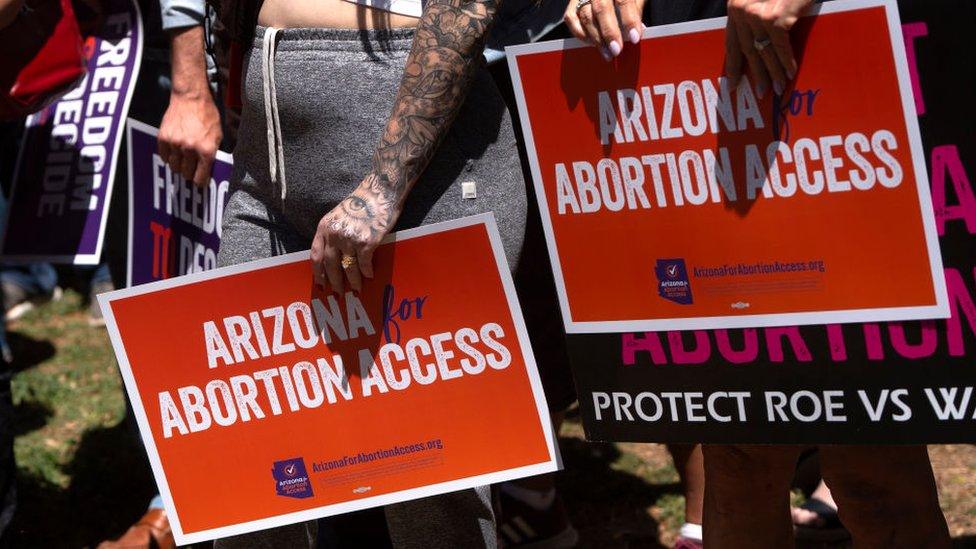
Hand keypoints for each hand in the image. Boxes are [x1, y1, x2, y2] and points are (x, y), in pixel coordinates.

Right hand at [158, 90, 221, 186]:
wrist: (191, 98)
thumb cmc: (207, 116)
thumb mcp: (218, 136)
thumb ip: (214, 154)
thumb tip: (211, 171)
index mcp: (206, 150)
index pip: (200, 178)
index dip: (200, 181)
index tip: (200, 181)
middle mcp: (189, 149)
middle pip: (185, 174)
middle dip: (190, 173)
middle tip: (192, 168)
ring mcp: (175, 144)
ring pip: (174, 167)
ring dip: (179, 165)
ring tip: (184, 158)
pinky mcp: (163, 138)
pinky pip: (164, 157)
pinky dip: (169, 156)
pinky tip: (175, 151)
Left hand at [310, 175, 400, 292]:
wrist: (378, 192)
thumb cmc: (361, 204)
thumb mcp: (338, 216)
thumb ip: (333, 234)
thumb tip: (334, 257)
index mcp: (324, 227)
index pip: (315, 255)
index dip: (317, 272)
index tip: (320, 284)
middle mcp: (334, 234)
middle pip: (330, 265)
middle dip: (334, 281)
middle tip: (338, 293)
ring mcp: (350, 238)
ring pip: (348, 267)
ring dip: (353, 281)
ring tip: (356, 290)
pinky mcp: (366, 242)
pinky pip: (364, 263)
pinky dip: (367, 272)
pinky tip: (370, 276)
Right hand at [564, 0, 645, 60]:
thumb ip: (635, 10)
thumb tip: (634, 31)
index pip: (624, 1)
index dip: (629, 20)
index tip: (634, 38)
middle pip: (601, 9)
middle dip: (609, 32)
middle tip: (616, 50)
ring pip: (586, 16)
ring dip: (596, 38)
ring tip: (607, 53)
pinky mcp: (572, 3)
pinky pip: (572, 19)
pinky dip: (582, 34)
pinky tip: (593, 43)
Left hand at [725, 0, 811, 97]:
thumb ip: (754, 16)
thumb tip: (759, 42)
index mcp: (735, 7)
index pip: (731, 42)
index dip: (733, 65)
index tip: (734, 84)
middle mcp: (742, 11)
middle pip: (748, 51)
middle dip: (756, 74)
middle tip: (761, 93)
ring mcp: (757, 15)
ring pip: (764, 51)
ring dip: (773, 73)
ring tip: (778, 88)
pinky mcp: (776, 18)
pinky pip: (781, 46)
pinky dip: (787, 62)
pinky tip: (790, 72)